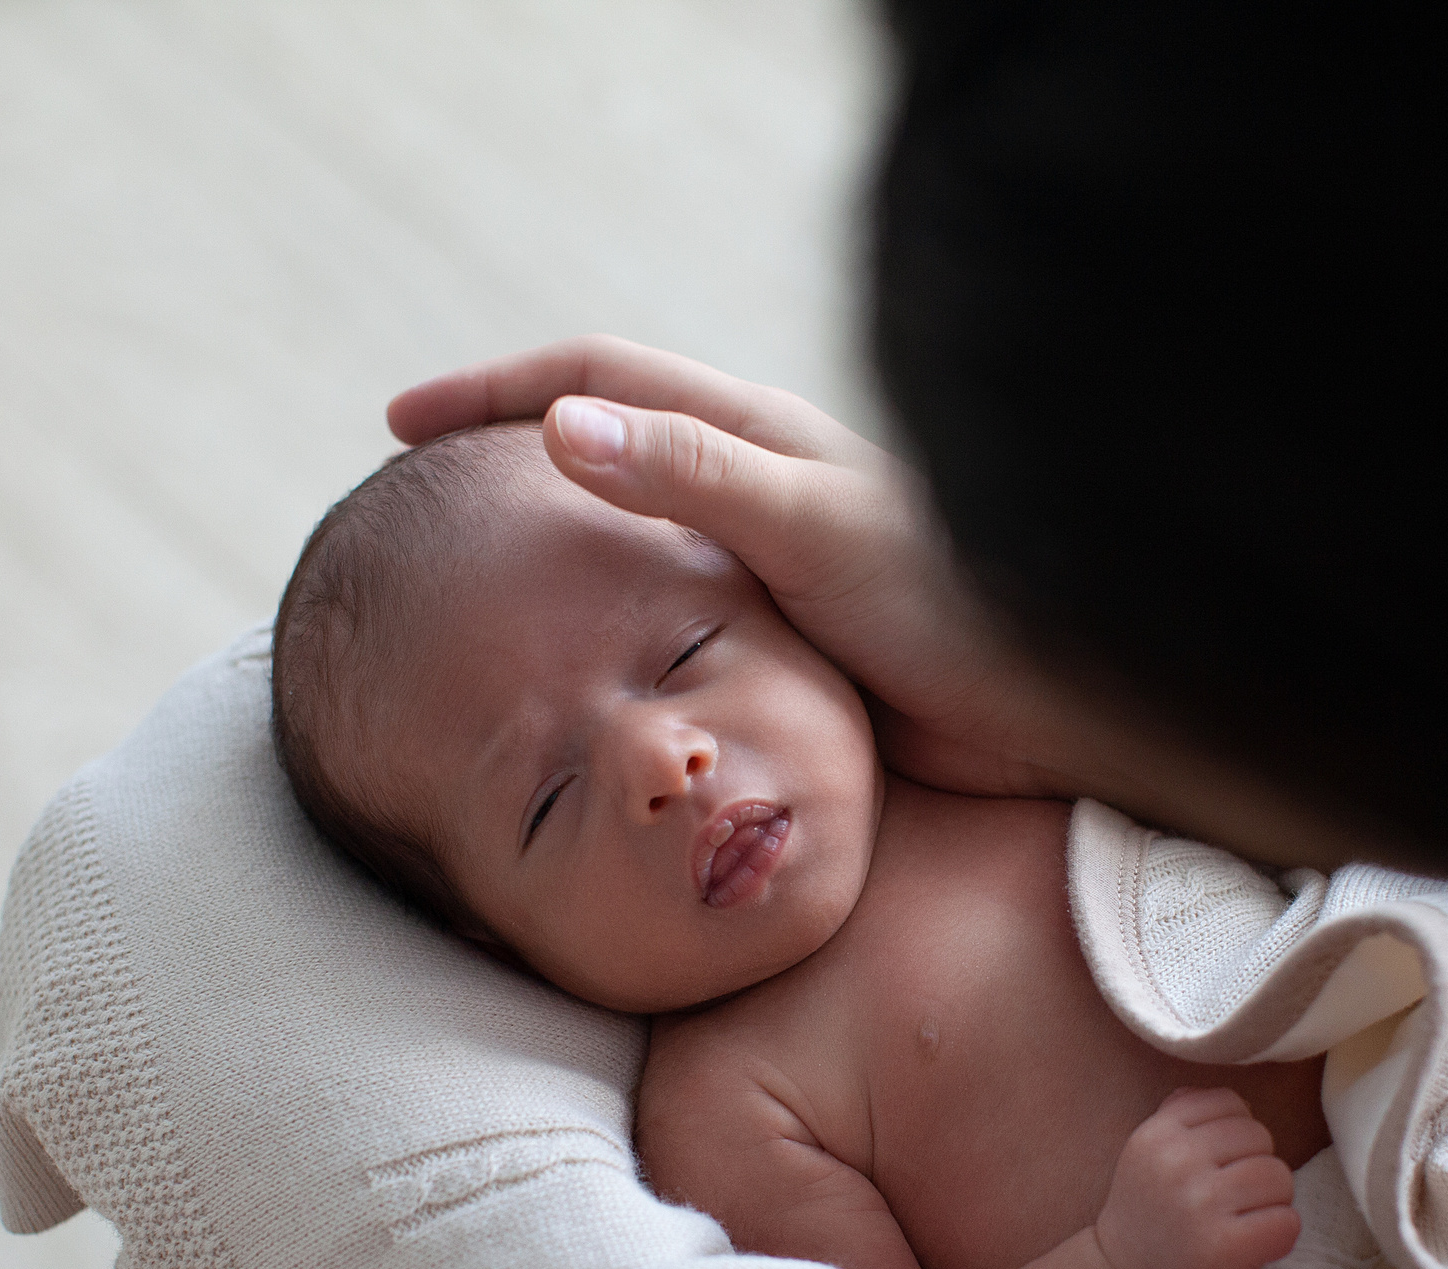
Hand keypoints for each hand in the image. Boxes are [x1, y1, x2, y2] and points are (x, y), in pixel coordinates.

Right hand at [386, 336, 1067, 799]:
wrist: (1047, 707)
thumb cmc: (950, 604)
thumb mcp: (811, 529)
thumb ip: (692, 477)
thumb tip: (557, 429)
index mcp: (754, 436)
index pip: (596, 382)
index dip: (493, 393)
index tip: (399, 426)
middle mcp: (752, 489)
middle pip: (602, 448)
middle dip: (502, 459)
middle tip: (410, 504)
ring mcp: (763, 567)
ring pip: (625, 543)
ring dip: (545, 548)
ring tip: (462, 586)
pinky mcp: (779, 644)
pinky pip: (663, 624)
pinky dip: (598, 629)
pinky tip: (568, 672)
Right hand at [1094, 1087, 1299, 1268]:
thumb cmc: (1147, 1216)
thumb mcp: (1146, 1154)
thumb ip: (1180, 1118)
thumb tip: (1231, 1100)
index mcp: (1158, 1134)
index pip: (1231, 1103)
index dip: (1236, 1133)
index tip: (1221, 1163)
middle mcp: (1178, 1163)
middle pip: (1261, 1138)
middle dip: (1256, 1167)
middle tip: (1233, 1199)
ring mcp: (1203, 1205)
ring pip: (1280, 1176)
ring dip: (1272, 1201)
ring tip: (1245, 1220)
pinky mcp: (1228, 1247)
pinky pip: (1287, 1220)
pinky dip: (1280, 1234)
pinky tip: (1254, 1244)